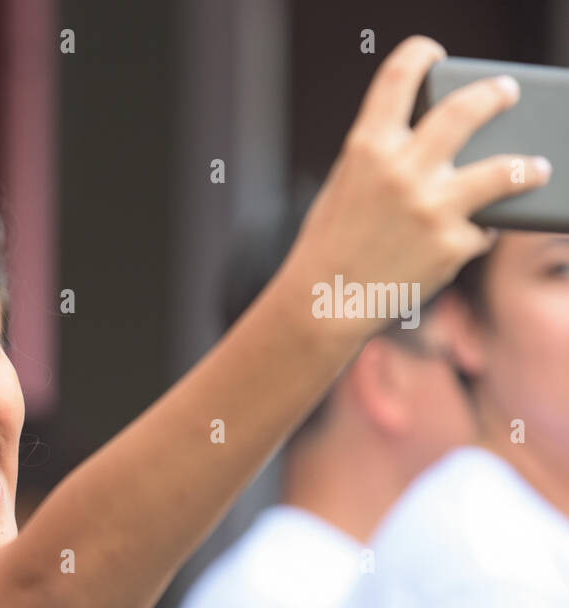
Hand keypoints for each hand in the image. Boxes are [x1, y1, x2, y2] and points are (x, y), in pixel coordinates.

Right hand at [276, 36, 549, 343]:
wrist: (322, 304)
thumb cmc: (330, 246)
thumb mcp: (346, 187)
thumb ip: (385, 158)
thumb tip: (441, 146)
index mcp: (367, 147)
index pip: (398, 77)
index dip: (420, 54)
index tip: (434, 53)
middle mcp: (403, 169)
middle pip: (467, 109)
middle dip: (494, 95)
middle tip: (505, 92)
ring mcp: (432, 206)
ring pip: (505, 170)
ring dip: (526, 167)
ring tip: (535, 168)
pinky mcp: (453, 243)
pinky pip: (481, 231)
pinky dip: (473, 236)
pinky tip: (457, 245)